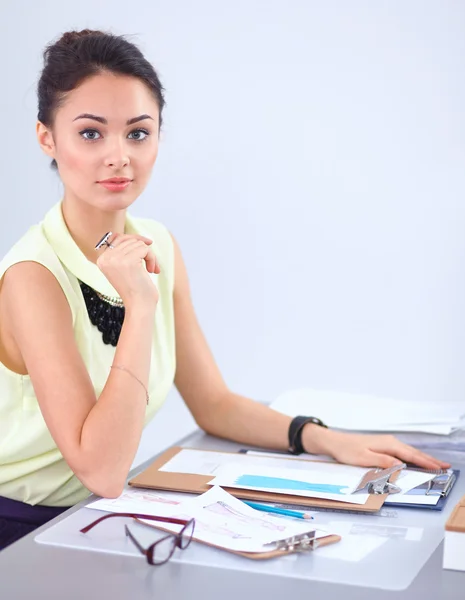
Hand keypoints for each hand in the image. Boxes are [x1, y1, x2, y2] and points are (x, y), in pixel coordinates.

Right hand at [96, 233, 159, 306]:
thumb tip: (136, 237)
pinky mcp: (128, 262)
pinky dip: (153, 259)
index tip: (148, 244)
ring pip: (139, 244)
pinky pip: (146, 249)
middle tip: (151, 266)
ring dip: (150, 256)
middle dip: (144, 251)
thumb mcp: (125, 268)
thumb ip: (125, 252)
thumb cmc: (136, 289)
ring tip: (152, 270)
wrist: (139, 306)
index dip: (135, 240)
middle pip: (130, 240)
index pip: (118, 238)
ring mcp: (115, 259)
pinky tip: (153, 271)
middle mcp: (106, 258)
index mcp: (102, 259)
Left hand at [303, 426, 449, 469]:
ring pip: (409, 451)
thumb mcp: (364, 458)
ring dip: (423, 458)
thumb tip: (400, 464)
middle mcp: (389, 442)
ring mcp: (387, 443)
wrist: (335, 442)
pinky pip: (403, 451)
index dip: (426, 462)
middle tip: (445, 466)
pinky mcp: (383, 445)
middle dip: (430, 460)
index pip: (411, 455)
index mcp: (387, 444)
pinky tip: (416, 460)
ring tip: (437, 464)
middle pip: (413, 452)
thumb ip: (382, 461)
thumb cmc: (347, 451)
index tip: (439, 467)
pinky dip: (413, 456)